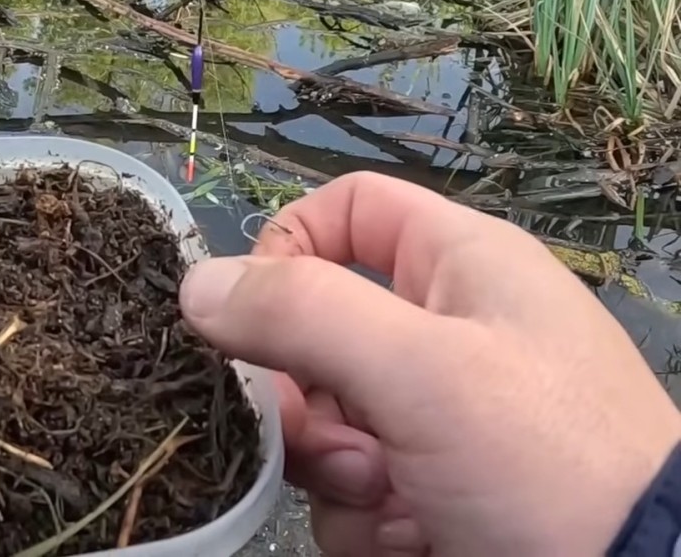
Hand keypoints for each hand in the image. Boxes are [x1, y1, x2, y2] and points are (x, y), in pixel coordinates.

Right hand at [179, 172, 680, 555]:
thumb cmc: (543, 459)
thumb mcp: (422, 370)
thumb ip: (301, 314)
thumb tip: (193, 284)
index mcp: (461, 267)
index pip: (346, 210)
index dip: (287, 249)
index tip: (251, 317)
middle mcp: (446, 336)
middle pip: (314, 332)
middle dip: (301, 394)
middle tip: (324, 438)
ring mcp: (441, 424)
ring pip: (322, 424)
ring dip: (334, 469)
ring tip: (395, 499)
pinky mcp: (437, 497)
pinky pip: (353, 494)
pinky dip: (368, 521)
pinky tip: (415, 537)